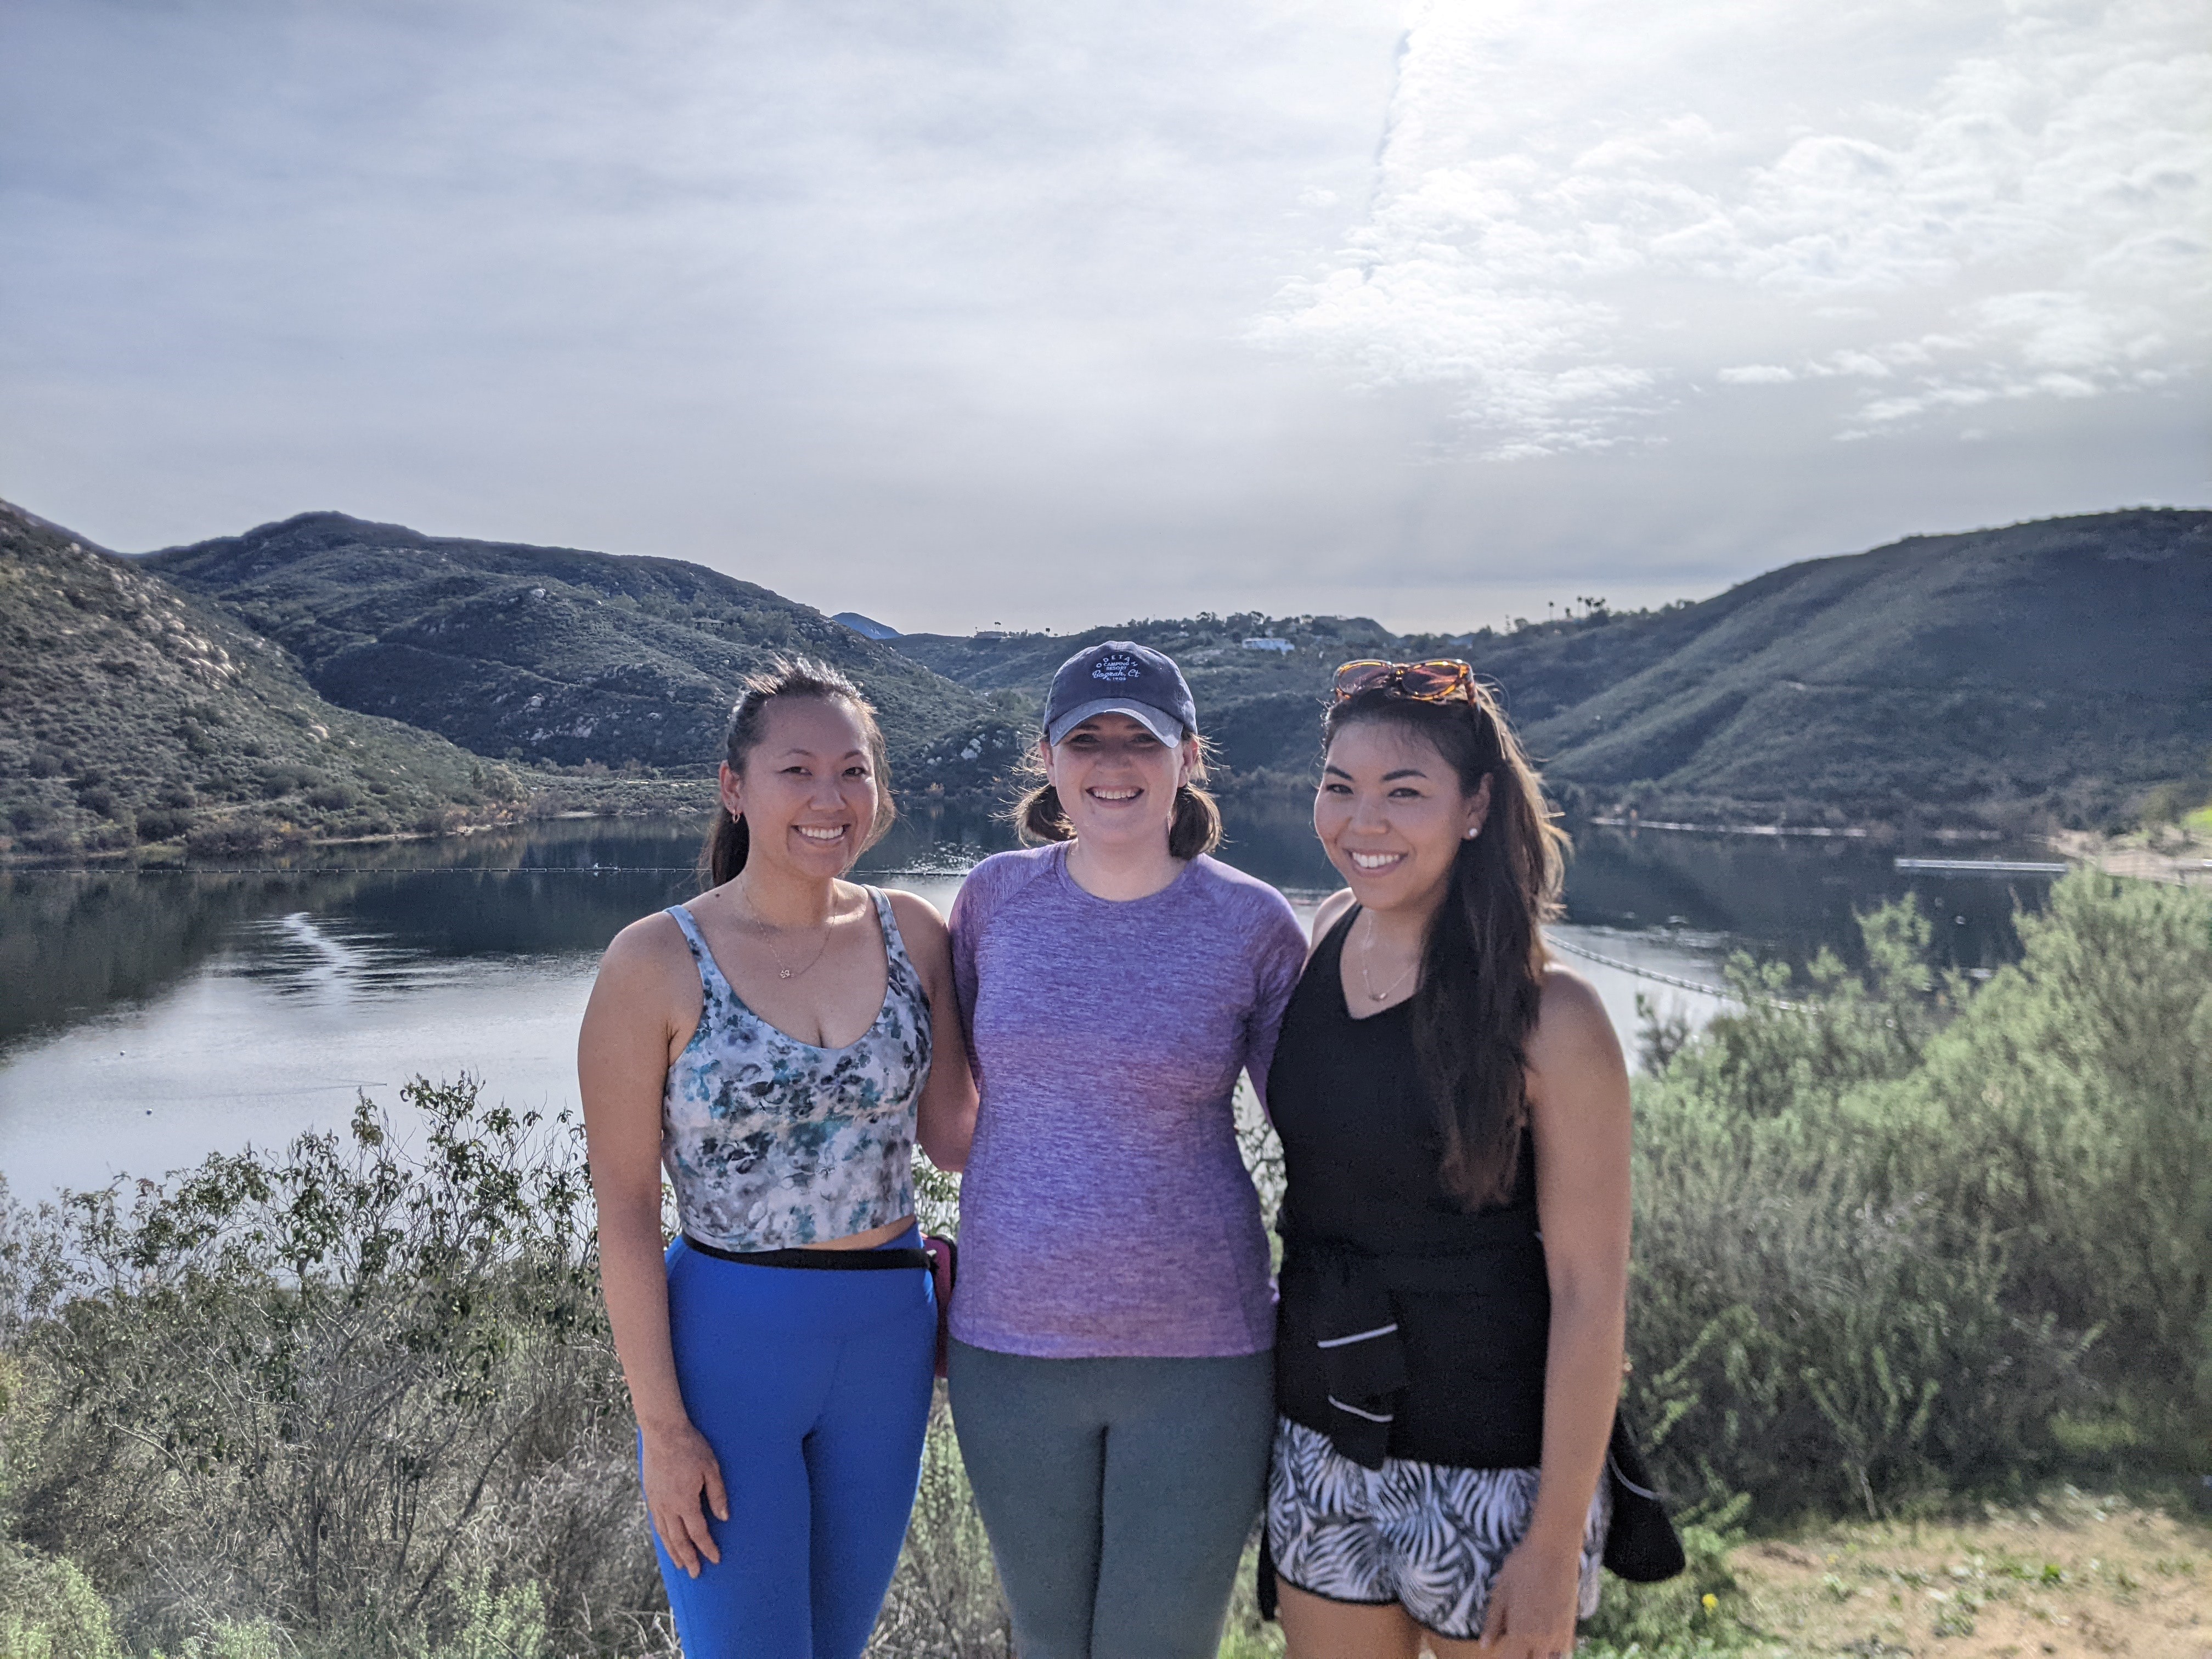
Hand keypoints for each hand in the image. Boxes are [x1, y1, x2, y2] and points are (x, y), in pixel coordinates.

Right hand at [641, 1418, 727, 1577]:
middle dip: (689, 1558)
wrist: (663, 1431)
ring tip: (680, 1564)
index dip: (707, 1548)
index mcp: (685, 1502)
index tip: (716, 1559)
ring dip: (673, 1551)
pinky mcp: (650, 1495)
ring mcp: (656, 1502)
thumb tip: (724, 1517)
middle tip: (695, 1573)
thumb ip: (717, 1494)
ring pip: (665, 1534)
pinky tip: (666, 1540)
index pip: (698, 1533)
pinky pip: (656, 1522)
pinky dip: (662, 1536)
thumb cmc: (691, 1447)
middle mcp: (668, 1507)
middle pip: (679, 1540)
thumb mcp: (711, 1468)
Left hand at [1479, 1535, 1580, 1656]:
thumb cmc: (1522, 1567)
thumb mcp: (1500, 1592)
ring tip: (1529, 1643)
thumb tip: (1484, 1646)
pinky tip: (1545, 1637)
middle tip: (1514, 1643)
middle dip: (1522, 1656)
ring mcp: (1559, 1634)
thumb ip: (1492, 1623)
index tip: (1500, 1649)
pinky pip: (1563, 1650)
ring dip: (1540, 1655)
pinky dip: (1554, 1650)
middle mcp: (1542, 1640)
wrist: (1554, 1549)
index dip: (1504, 1657)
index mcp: (1521, 1634)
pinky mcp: (1571, 1625)